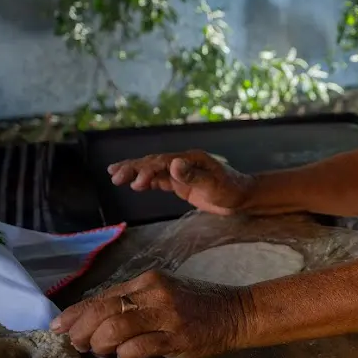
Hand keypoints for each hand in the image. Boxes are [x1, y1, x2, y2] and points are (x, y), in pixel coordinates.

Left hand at [51, 270, 250, 357]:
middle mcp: (153, 293)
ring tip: (100, 352)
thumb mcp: (162, 296)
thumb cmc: (197, 306)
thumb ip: (133, 305)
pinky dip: (125, 354)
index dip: (75, 314)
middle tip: (76, 345)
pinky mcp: (177, 337)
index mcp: (146, 281)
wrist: (237, 313)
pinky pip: (138, 347)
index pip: (101, 297)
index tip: (59, 327)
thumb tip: (94, 323)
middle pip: (102, 312)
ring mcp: (166, 315)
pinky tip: (125, 357)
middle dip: (81, 331)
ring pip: (115, 329)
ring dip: (100, 344)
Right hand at [108, 150, 253, 215]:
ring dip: (135, 173)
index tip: (135, 182)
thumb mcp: (214, 184)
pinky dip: (146, 181)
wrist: (243, 198)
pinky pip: (159, 180)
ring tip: (115, 177)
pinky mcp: (181, 184)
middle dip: (133, 169)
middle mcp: (183, 163)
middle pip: (153, 163)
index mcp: (190, 159)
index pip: (162, 162)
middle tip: (114, 176)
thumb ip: (193, 175)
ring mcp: (181, 173)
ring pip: (153, 170)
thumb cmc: (231, 190)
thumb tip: (173, 164)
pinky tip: (134, 185)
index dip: (147, 170)